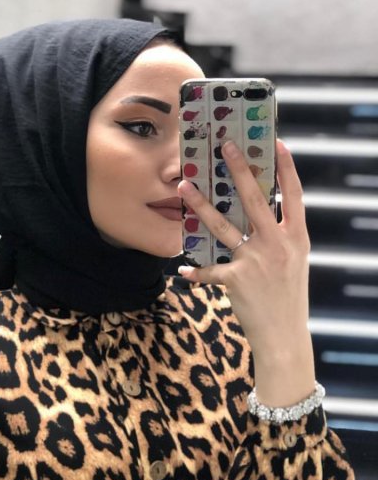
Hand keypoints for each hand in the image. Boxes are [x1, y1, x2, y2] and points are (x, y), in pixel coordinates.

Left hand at [176, 139, 310, 356]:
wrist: (283, 336)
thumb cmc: (287, 298)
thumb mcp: (294, 264)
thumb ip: (281, 239)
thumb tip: (262, 216)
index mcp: (296, 238)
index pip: (294, 196)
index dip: (287, 168)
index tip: (277, 143)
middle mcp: (277, 244)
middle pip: (255, 200)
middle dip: (240, 170)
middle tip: (225, 146)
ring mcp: (256, 260)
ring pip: (223, 225)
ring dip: (200, 205)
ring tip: (183, 187)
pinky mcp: (236, 279)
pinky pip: (209, 270)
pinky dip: (196, 273)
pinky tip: (182, 272)